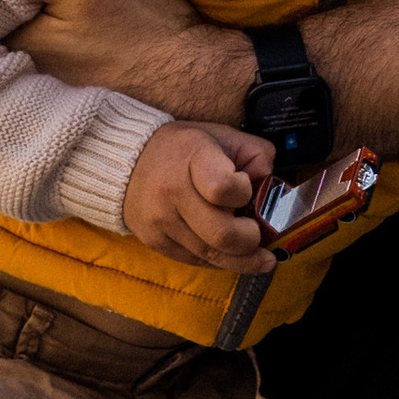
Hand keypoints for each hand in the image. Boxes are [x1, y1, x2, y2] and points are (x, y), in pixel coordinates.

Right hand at [123, 120, 272, 264]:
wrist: (128, 163)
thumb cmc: (185, 149)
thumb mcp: (222, 137)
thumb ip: (256, 155)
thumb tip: (270, 186)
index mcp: (192, 156)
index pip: (224, 188)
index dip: (244, 194)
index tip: (246, 190)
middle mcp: (172, 191)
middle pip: (222, 234)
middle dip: (250, 240)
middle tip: (258, 234)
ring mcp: (161, 221)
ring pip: (212, 255)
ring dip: (243, 259)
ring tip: (258, 256)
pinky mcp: (155, 242)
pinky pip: (197, 261)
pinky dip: (219, 260)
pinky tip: (231, 254)